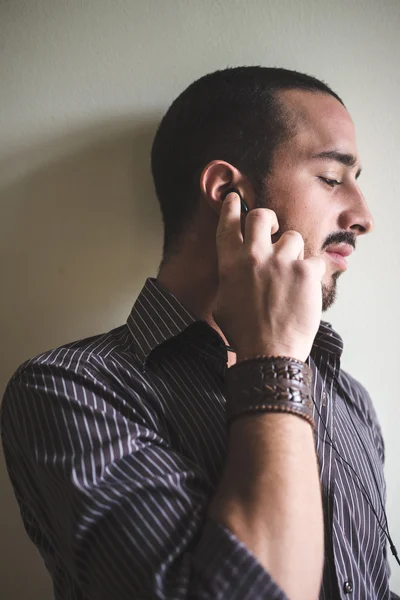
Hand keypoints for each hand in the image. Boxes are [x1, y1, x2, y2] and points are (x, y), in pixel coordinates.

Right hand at [212, 192, 325, 361]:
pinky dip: (310, 273)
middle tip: (272, 228)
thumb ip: (229, 280)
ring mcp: (282, 262)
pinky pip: (313, 261)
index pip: (229, 224)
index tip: (236, 198)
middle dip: (268, 218)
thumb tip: (236, 271)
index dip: (232, 207)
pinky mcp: (305, 272)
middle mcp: (255, 256)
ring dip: (292, 252)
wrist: (269, 353)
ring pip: (292, 237)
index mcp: (231, 263)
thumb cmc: (243, 333)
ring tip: (291, 274)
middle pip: (262, 216)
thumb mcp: (223, 303)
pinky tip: (304, 290)